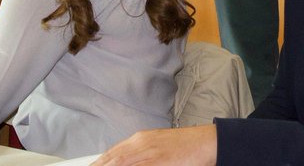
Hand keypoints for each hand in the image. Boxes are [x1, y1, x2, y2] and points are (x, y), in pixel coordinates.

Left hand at [94, 125, 215, 165]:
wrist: (205, 142)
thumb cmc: (184, 147)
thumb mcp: (157, 146)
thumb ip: (140, 154)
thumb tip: (123, 161)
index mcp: (140, 139)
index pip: (112, 153)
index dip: (98, 162)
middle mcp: (141, 143)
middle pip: (113, 159)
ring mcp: (148, 153)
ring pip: (120, 162)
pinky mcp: (157, 161)